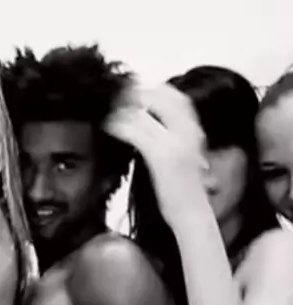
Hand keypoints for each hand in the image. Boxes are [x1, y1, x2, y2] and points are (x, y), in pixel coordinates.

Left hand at [104, 83, 208, 224]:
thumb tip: (146, 124)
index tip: (134, 89)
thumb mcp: (181, 158)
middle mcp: (189, 132)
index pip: (176, 97)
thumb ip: (169, 139)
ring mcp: (176, 143)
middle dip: (138, 91)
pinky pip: (137, 131)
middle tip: (117, 94)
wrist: (192, 216)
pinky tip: (109, 126)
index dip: (153, 88)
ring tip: (109, 110)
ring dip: (124, 107)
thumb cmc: (182, 192)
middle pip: (162, 96)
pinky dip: (120, 125)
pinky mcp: (162, 157)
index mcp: (195, 132)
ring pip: (146, 111)